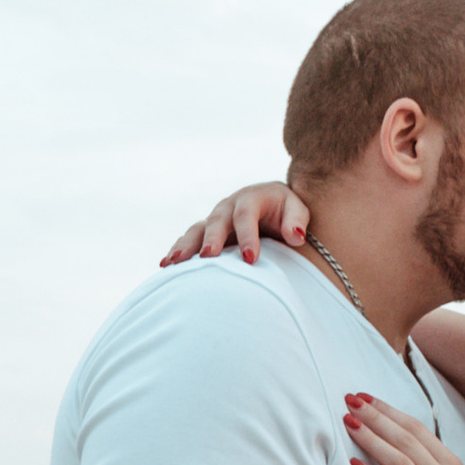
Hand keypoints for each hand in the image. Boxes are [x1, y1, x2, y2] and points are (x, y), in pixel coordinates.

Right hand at [161, 181, 306, 267]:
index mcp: (251, 198)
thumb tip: (295, 237)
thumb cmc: (286, 211)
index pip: (246, 214)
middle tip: (207, 257)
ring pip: (197, 230)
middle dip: (211, 239)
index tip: (250, 258)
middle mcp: (228, 206)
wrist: (271, 205)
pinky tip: (166, 265)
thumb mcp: (297, 210)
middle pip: (217, 221)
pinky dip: (177, 250)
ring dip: (185, 245)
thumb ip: (297, 221)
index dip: (247, 235)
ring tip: (174, 262)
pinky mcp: (206, 232)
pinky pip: (188, 239)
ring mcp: (214, 219)